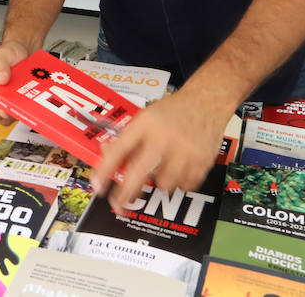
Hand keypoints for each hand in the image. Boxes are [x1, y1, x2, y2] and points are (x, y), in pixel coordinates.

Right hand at [0, 39, 30, 122]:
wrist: (22, 53)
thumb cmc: (11, 52)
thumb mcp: (5, 52)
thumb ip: (1, 64)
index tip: (4, 109)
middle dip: (0, 112)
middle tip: (14, 112)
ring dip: (7, 116)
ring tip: (19, 111)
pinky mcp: (3, 102)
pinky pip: (6, 115)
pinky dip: (14, 115)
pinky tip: (22, 110)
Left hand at [90, 89, 228, 213]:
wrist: (207, 100)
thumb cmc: (174, 110)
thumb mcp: (146, 115)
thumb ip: (128, 136)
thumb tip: (105, 153)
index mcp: (146, 123)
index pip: (120, 148)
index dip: (105, 169)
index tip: (97, 186)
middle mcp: (164, 137)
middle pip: (139, 172)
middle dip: (126, 193)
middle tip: (118, 205)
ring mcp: (184, 151)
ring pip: (163, 184)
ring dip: (159, 183)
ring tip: (162, 170)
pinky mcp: (201, 162)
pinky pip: (184, 187)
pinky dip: (179, 183)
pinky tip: (179, 169)